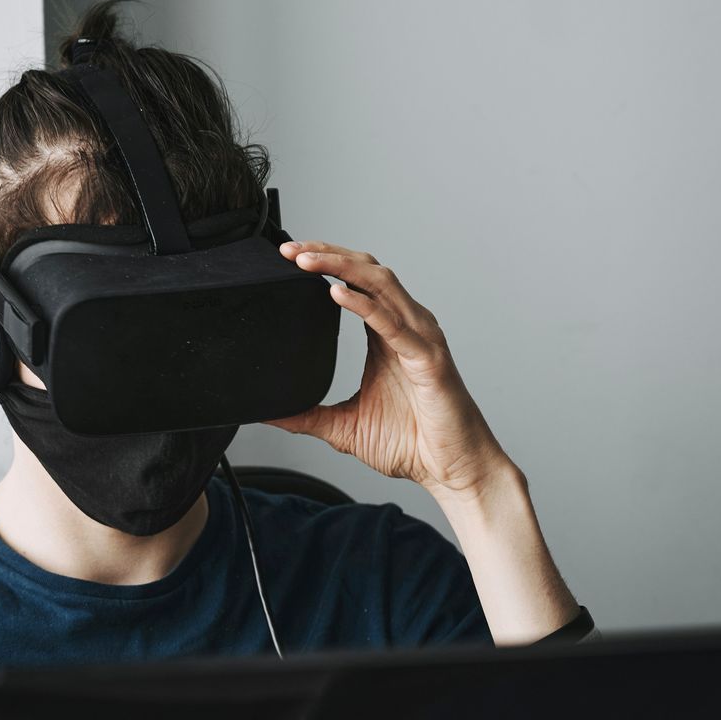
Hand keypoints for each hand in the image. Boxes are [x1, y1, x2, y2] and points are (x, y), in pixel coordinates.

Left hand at [266, 241, 516, 499]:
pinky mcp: (428, 359)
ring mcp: (419, 338)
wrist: (452, 470)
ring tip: (305, 260)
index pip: (355, 281)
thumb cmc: (412, 443)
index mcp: (386, 333)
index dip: (324, 262)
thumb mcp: (344, 426)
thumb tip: (268, 413)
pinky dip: (364, 305)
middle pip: (366, 270)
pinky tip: (337, 294)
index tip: (287, 255)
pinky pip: (392, 324)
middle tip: (288, 249)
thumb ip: (307, 416)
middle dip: (326, 253)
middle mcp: (405, 326)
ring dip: (341, 267)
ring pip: (380, 284)